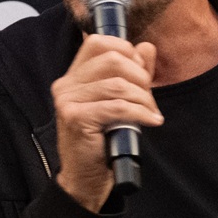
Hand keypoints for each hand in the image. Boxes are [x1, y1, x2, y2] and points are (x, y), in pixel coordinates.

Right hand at [51, 34, 160, 211]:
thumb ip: (133, 73)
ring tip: (150, 114)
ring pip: (118, 84)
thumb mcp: (120, 101)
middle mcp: (66, 84)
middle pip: (113, 59)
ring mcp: (68, 100)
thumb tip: (146, 47)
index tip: (141, 73)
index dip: (126, 51)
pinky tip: (151, 121)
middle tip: (149, 99)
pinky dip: (141, 113)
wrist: (85, 176)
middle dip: (141, 77)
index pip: (98, 42)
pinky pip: (118, 107)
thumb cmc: (104, 138)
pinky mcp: (76, 117)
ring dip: (144, 99)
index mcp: (74, 75)